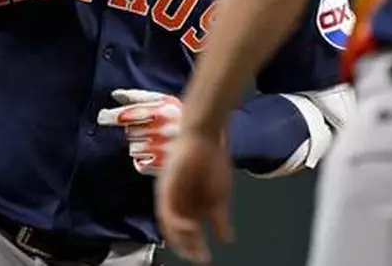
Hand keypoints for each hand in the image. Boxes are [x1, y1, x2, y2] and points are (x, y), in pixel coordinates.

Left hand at [96, 89, 183, 175]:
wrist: (206, 142)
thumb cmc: (181, 117)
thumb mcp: (165, 101)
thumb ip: (140, 97)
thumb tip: (115, 95)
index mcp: (164, 111)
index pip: (130, 114)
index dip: (113, 116)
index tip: (103, 116)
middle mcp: (164, 130)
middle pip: (129, 132)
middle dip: (134, 130)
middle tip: (147, 129)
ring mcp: (164, 151)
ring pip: (132, 149)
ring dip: (138, 146)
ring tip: (154, 142)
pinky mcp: (164, 167)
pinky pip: (139, 165)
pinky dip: (142, 161)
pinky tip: (154, 154)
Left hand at [156, 130, 234, 264]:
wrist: (205, 137)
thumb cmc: (214, 162)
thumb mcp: (221, 197)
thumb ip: (220, 220)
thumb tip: (227, 239)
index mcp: (188, 205)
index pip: (187, 232)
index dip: (194, 247)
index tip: (205, 257)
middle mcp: (176, 203)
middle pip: (177, 233)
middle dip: (188, 248)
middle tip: (200, 258)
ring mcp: (169, 196)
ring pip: (169, 226)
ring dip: (181, 239)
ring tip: (195, 249)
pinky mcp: (164, 189)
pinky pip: (166, 212)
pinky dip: (177, 223)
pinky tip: (190, 228)